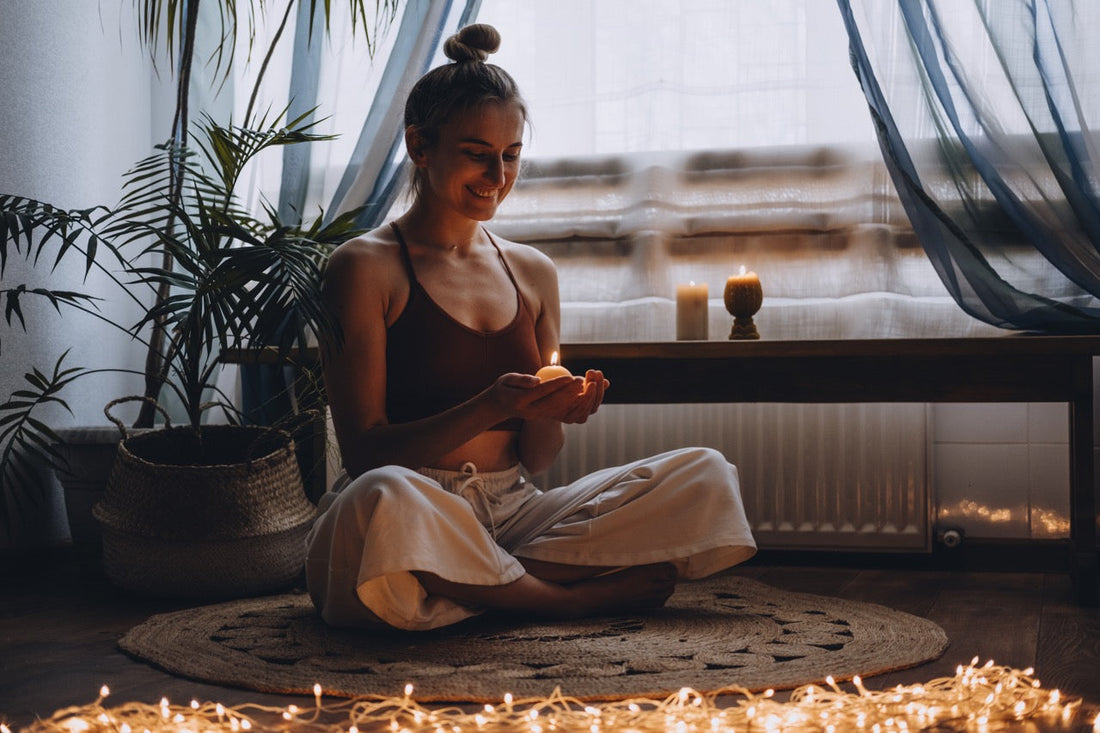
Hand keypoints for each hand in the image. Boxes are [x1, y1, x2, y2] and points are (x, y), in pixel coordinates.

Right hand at [488, 370, 608, 423]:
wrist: (500, 406)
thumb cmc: (504, 388)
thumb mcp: (507, 379)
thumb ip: (521, 380)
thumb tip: (537, 381)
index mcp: (520, 400)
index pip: (542, 392)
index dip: (558, 385)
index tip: (571, 376)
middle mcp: (530, 411)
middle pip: (554, 402)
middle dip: (570, 392)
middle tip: (583, 381)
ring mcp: (537, 416)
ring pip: (559, 410)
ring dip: (573, 400)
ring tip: (586, 387)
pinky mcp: (543, 417)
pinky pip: (559, 412)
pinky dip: (571, 405)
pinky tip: (582, 395)